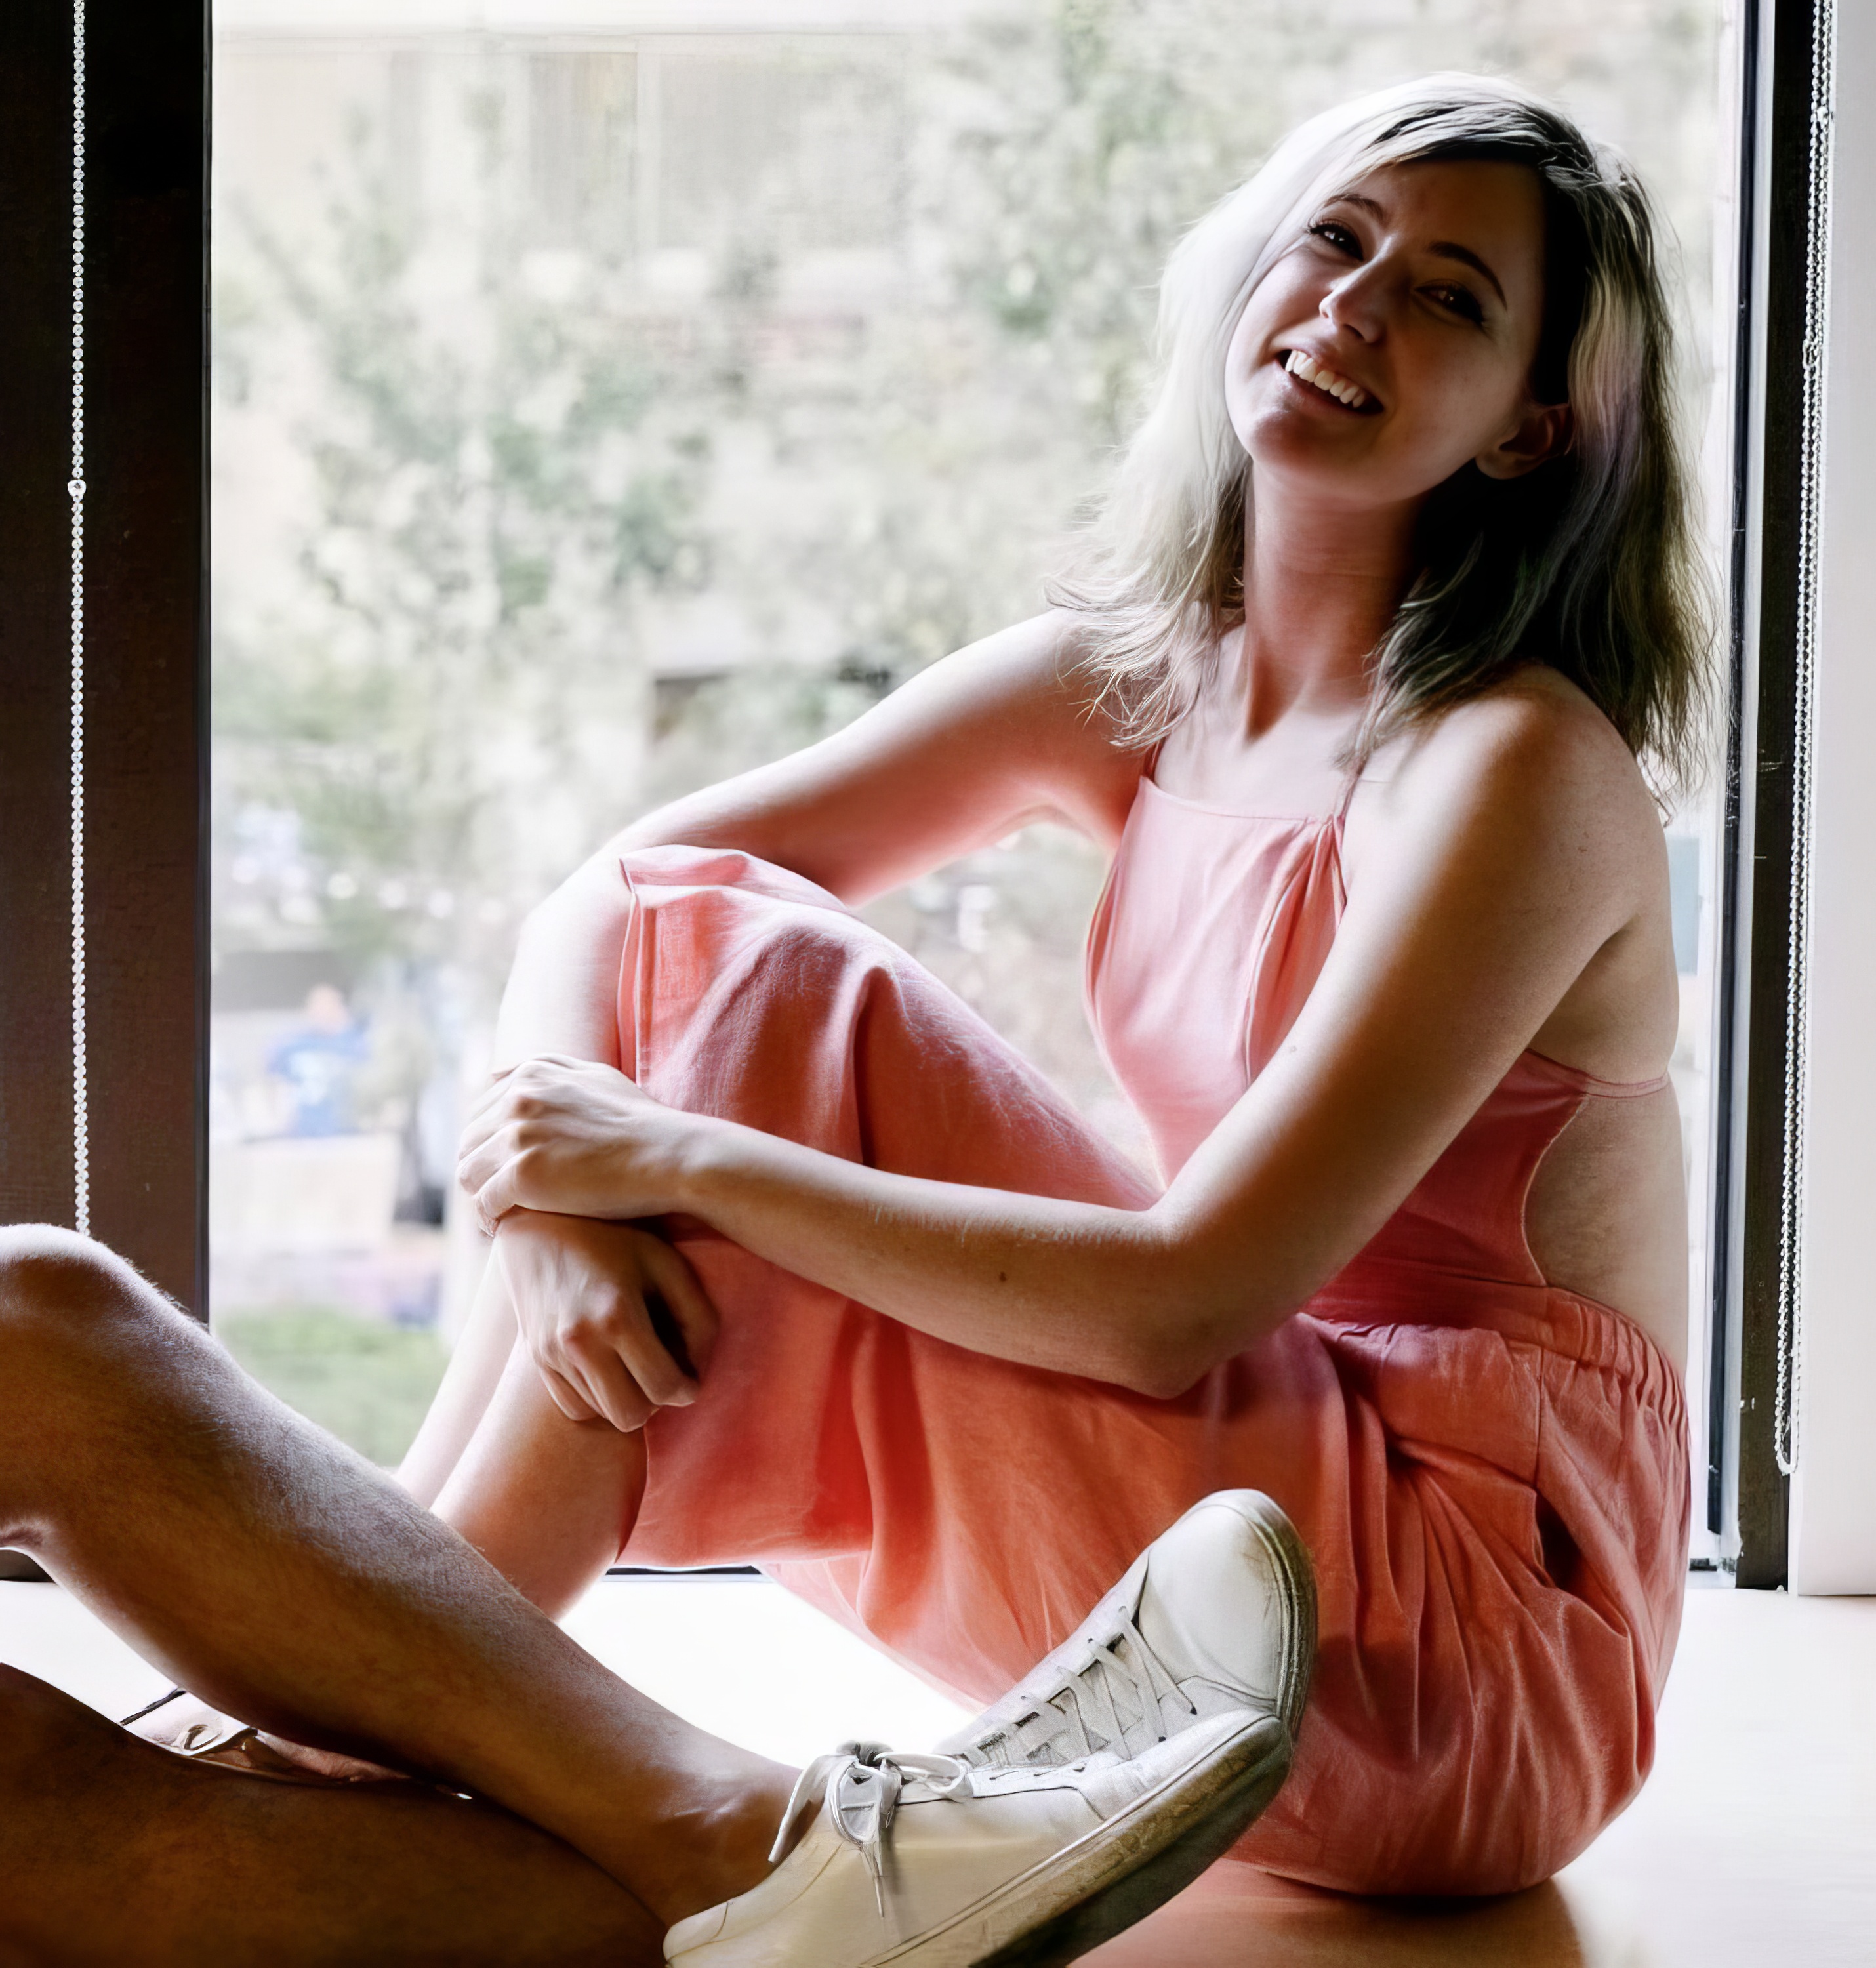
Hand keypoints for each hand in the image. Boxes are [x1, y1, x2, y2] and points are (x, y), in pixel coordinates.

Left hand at [458, 1054, 685, 1230]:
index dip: (489, 1143)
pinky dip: (488, 1219)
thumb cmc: (641, 1123)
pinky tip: (502, 1229)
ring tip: (498, 1214)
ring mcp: (518, 1136)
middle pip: (469, 1141)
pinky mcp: (523, 1175)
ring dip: (480, 1195)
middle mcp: (518, 1098)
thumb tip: (509, 1072)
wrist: (667, 1157)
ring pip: (468, 1172)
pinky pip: (484, 1203)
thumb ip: (553, 1069)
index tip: (503, 1167)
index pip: (482, 1110)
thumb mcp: (597, 1077)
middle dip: (481, 1169)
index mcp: (532, 1073)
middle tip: (498, 1195)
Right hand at [496, 1210, 717, 1430]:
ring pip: (603, 1414)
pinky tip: (608, 1368)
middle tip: (662, 1374)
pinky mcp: (537, 1359)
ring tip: (634, 1363)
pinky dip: (597, 1399)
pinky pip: (575, 1407)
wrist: (538, 1227)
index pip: (663, 1387)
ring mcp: (552, 1354)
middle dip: (655, 1402)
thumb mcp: (666, 1262)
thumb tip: (698, 1366)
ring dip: (626, 1398)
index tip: (690, 1378)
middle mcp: (580, 1341)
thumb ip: (696, 1313)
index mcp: (618, 1315)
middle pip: (630, 1415)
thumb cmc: (614, 1241)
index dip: (687, 1389)